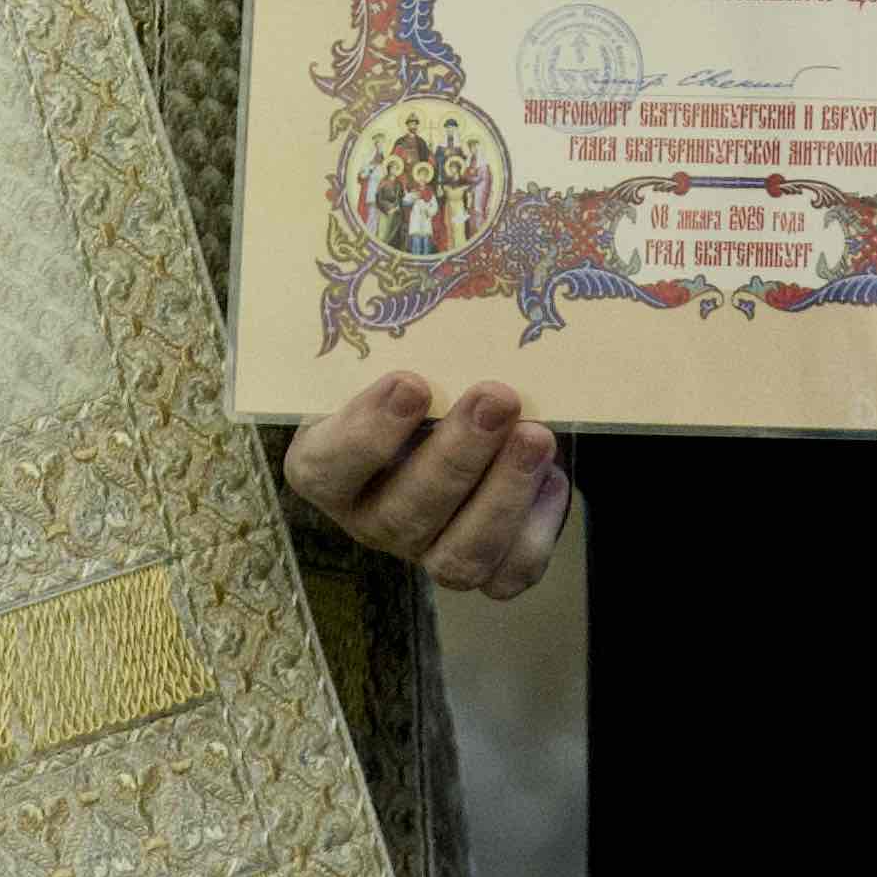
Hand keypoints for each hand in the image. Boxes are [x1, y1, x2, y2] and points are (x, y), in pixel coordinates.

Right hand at [284, 375, 571, 602]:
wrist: (447, 418)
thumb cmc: (411, 379)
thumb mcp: (393, 359)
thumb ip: (405, 352)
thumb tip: (446, 303)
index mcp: (325, 467)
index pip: (326, 468)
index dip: (367, 434)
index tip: (411, 382)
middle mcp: (369, 520)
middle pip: (405, 512)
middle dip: (457, 454)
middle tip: (497, 396)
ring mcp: (424, 552)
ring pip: (458, 557)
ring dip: (502, 494)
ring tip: (536, 436)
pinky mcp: (481, 569)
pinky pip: (509, 574)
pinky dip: (535, 527)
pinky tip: (551, 476)